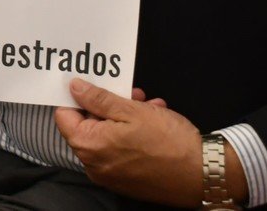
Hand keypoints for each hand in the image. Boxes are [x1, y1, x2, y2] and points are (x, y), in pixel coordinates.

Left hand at [54, 79, 238, 205]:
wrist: (203, 174)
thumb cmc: (168, 142)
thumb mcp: (131, 110)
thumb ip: (98, 98)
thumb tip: (74, 87)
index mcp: (89, 146)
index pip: (64, 116)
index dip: (76, 98)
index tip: (92, 85)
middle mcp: (94, 165)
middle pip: (87, 126)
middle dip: (107, 106)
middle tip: (130, 93)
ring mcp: (110, 176)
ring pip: (107, 136)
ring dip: (124, 117)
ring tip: (148, 105)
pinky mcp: (127, 180)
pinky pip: (120, 151)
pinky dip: (132, 135)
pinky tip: (154, 120)